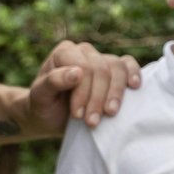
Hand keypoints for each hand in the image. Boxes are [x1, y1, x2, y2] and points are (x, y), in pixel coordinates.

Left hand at [27, 41, 144, 132]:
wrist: (50, 116)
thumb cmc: (43, 105)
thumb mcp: (40, 97)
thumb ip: (53, 82)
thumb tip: (77, 72)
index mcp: (65, 52)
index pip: (83, 67)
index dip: (84, 92)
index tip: (78, 115)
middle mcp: (84, 51)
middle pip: (102, 69)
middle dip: (98, 98)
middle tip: (92, 122)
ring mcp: (101, 59)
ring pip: (118, 68)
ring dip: (116, 93)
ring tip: (110, 114)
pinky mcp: (114, 70)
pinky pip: (129, 65)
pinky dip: (134, 74)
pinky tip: (134, 87)